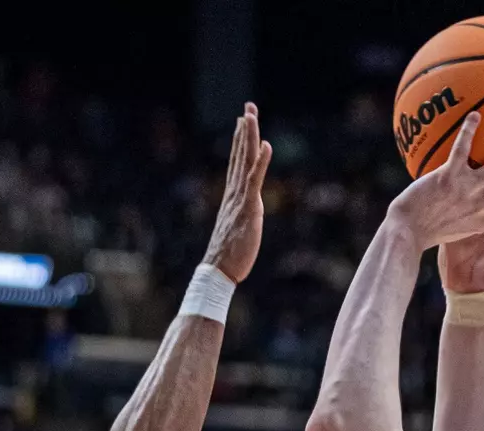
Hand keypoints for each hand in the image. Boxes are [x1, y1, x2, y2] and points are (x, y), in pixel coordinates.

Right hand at [202, 103, 272, 282]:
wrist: (219, 270)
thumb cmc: (228, 256)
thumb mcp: (238, 230)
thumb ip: (241, 217)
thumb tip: (244, 215)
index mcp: (232, 196)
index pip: (237, 161)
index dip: (241, 139)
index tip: (243, 119)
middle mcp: (234, 192)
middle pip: (240, 154)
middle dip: (245, 129)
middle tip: (248, 106)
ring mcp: (240, 198)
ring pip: (245, 161)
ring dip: (249, 137)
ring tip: (251, 115)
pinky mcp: (248, 208)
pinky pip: (254, 180)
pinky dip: (260, 161)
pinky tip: (265, 145)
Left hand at [387, 114, 483, 249]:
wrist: (404, 232)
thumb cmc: (423, 229)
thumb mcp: (451, 228)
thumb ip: (465, 215)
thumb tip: (469, 197)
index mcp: (483, 221)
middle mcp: (479, 207)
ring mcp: (465, 192)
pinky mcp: (448, 178)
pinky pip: (461, 151)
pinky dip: (468, 133)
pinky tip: (476, 114)